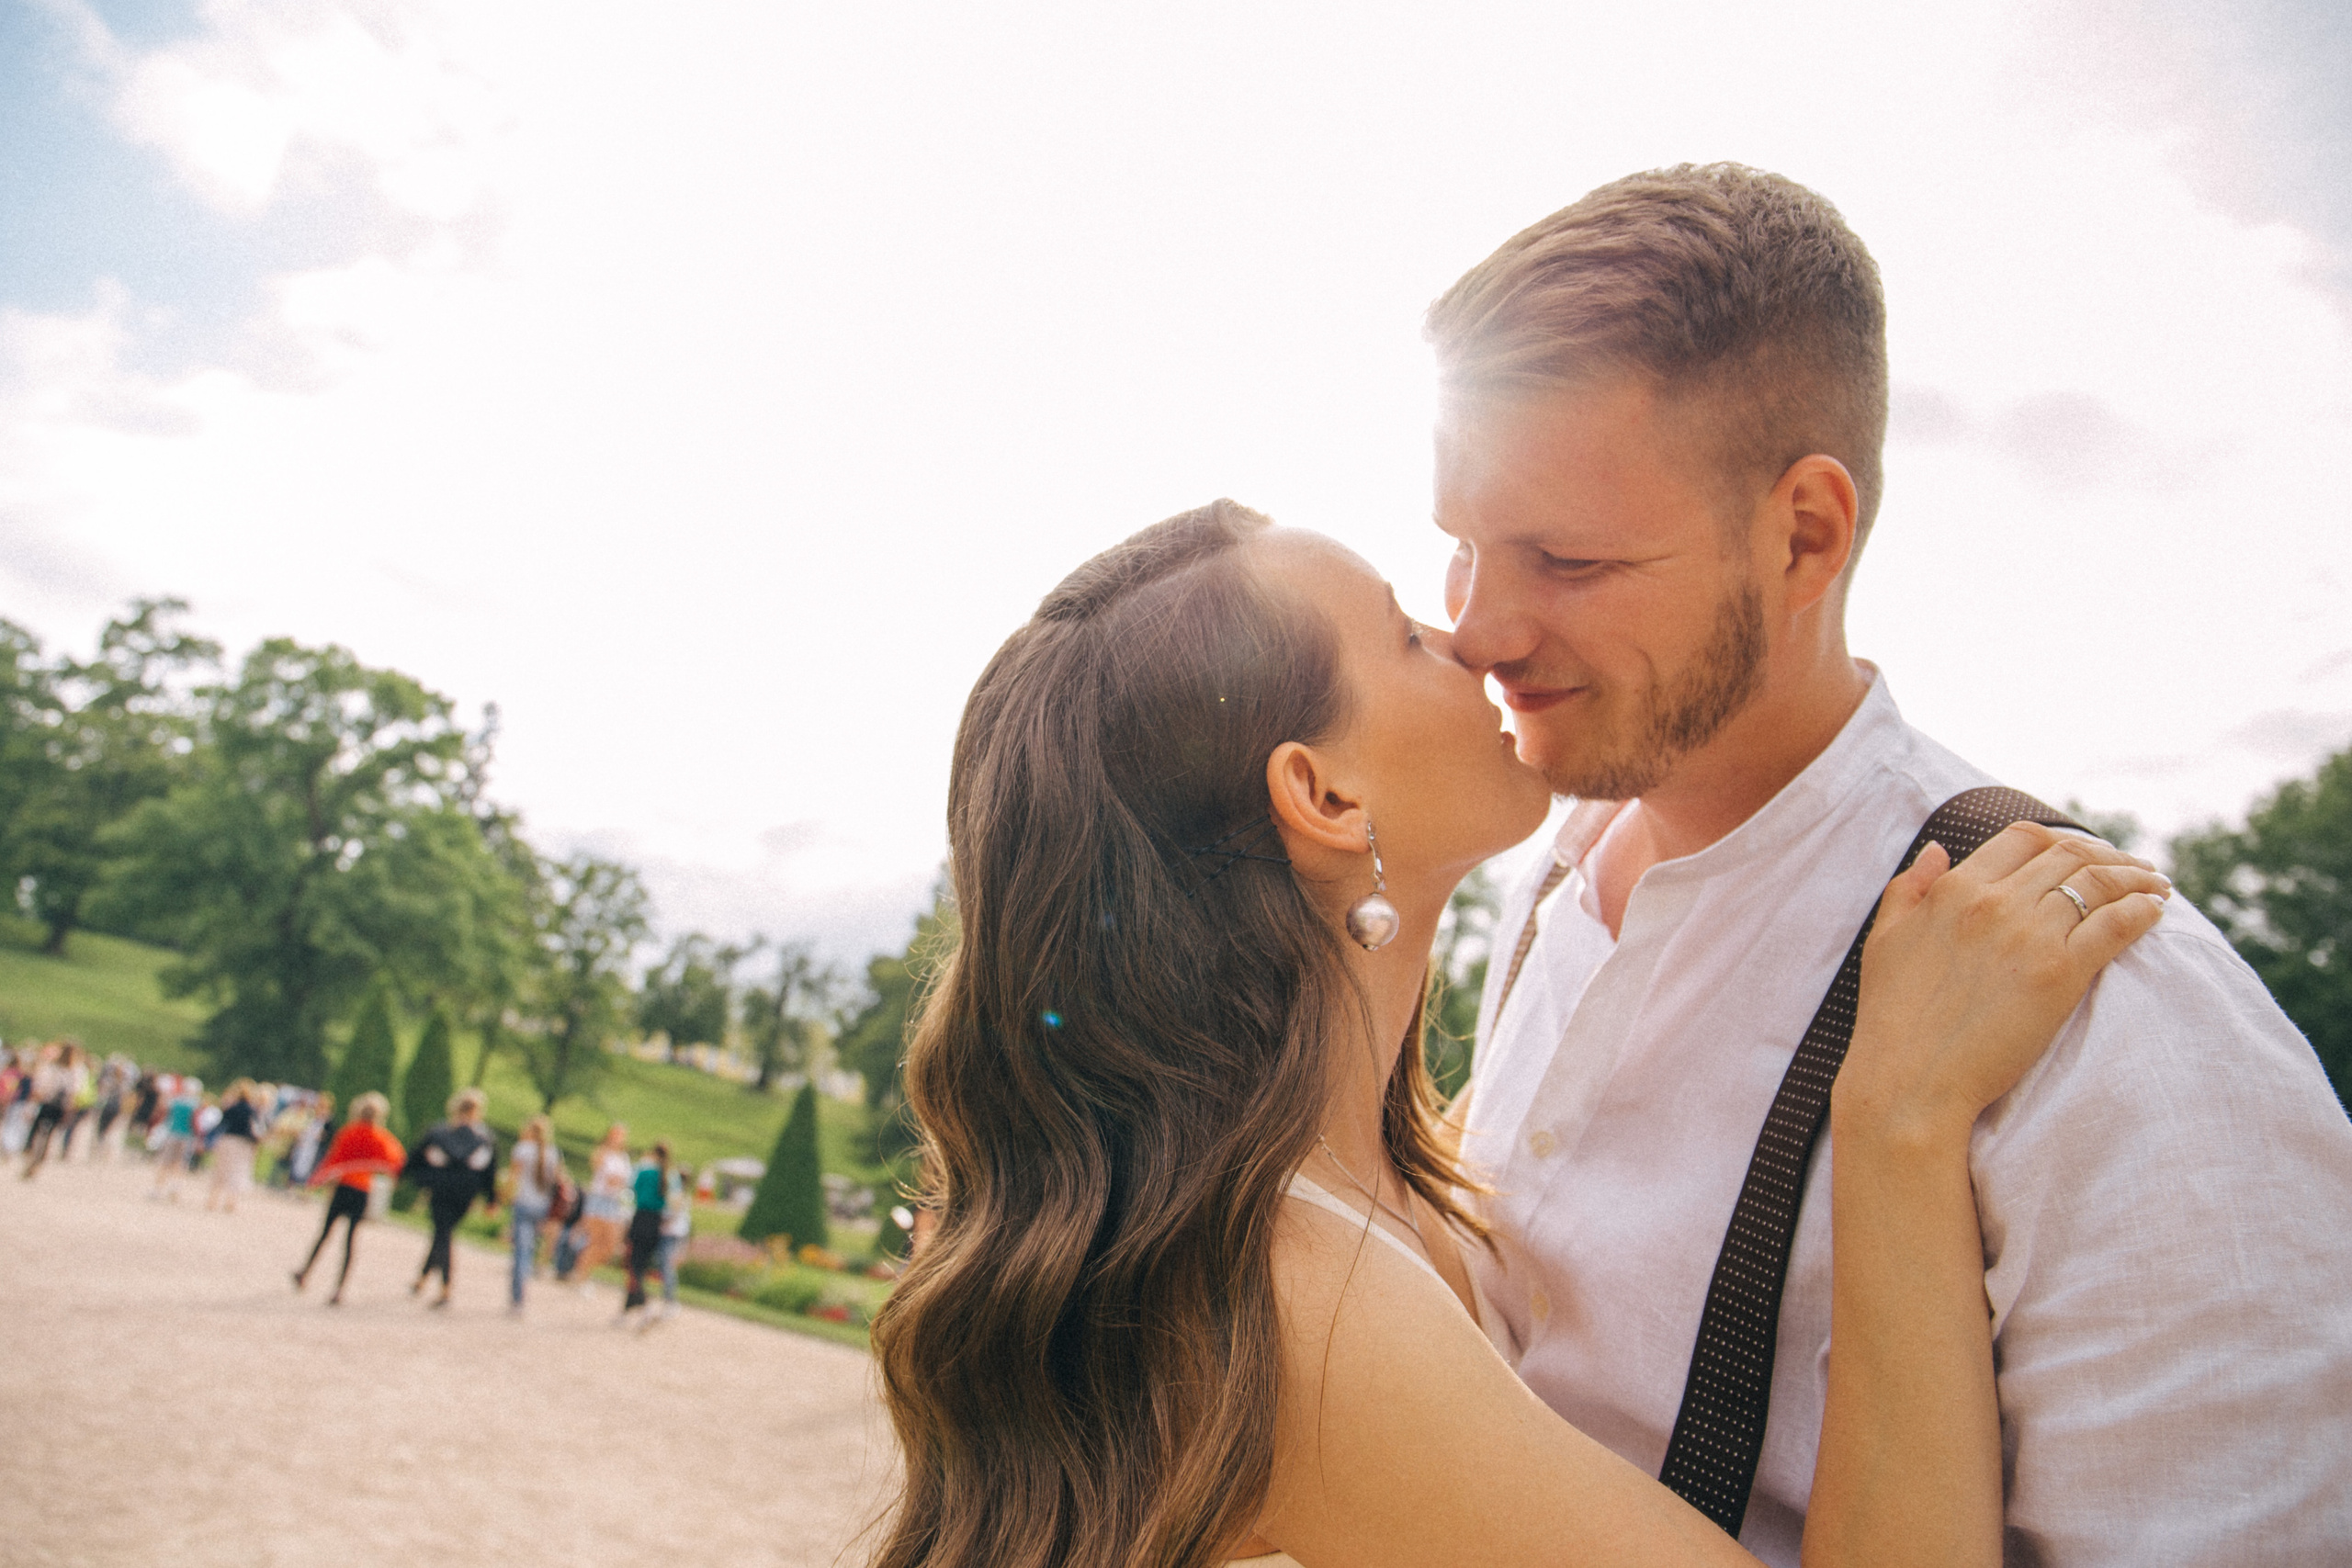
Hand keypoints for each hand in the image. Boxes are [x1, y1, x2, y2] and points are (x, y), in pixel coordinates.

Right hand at [1838, 823, 2169, 1147]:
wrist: (1911, 1079)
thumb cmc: (1892, 1018)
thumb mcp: (1885, 938)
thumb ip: (1910, 888)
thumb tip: (1938, 848)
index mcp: (1954, 889)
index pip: (2023, 838)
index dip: (2061, 839)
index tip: (2082, 852)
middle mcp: (1995, 902)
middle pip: (2068, 856)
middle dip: (2108, 855)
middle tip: (2133, 868)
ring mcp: (2030, 935)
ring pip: (2098, 883)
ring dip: (2135, 878)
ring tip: (2155, 886)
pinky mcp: (2061, 973)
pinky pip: (2115, 925)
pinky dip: (2141, 911)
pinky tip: (2154, 911)